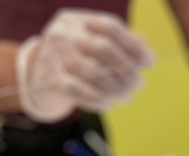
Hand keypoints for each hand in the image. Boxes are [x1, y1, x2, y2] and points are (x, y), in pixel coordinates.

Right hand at [17, 9, 153, 122]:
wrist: (38, 74)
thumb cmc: (77, 57)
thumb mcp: (94, 42)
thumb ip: (122, 44)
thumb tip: (148, 57)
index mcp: (76, 20)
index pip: (110, 27)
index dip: (133, 46)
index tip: (149, 63)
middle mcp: (63, 34)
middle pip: (102, 48)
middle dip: (126, 69)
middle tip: (138, 84)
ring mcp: (55, 56)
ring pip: (91, 71)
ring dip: (115, 87)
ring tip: (126, 95)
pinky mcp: (52, 80)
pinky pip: (79, 90)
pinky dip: (99, 98)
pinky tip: (109, 102)